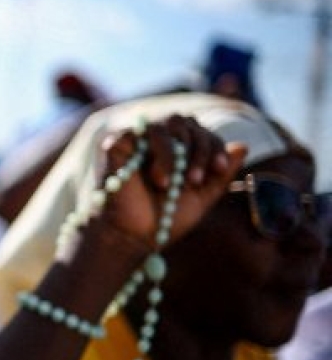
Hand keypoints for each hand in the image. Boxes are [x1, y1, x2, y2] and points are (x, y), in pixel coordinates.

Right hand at [98, 114, 246, 248]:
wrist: (133, 238)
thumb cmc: (164, 219)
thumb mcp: (201, 197)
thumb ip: (220, 175)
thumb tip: (243, 145)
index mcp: (176, 150)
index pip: (200, 131)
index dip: (214, 145)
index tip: (219, 169)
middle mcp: (155, 140)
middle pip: (185, 122)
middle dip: (198, 148)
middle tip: (194, 181)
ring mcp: (135, 140)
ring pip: (165, 125)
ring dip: (176, 154)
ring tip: (170, 185)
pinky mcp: (116, 143)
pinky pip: (143, 132)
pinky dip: (158, 154)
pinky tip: (158, 180)